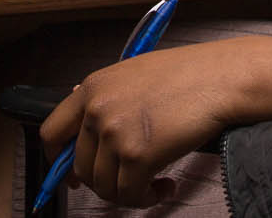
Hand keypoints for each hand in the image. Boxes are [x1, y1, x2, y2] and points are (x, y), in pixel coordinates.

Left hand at [39, 40, 253, 207]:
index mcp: (93, 87)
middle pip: (80, 167)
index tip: (72, 173)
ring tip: (152, 184)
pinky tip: (164, 186)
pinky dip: (146, 198)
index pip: (52, 132)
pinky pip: (129, 195)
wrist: (219, 78)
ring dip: (127, 192)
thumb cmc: (187, 75)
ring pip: (104, 186)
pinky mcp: (138, 155)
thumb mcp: (134, 74)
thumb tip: (86, 123)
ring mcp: (115, 133)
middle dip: (103, 181)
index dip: (59, 160)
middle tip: (127, 180)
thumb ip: (106, 98)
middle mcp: (97, 110)